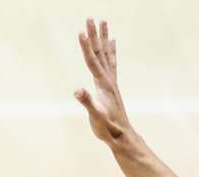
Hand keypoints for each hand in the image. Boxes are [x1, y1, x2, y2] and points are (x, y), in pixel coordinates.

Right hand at [74, 18, 130, 143]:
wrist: (122, 135)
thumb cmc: (108, 128)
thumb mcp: (95, 117)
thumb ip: (87, 103)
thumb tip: (77, 91)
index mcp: (103, 84)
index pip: (92, 61)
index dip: (86, 47)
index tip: (81, 32)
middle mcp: (108, 79)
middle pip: (99, 53)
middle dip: (94, 35)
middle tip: (90, 18)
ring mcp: (111, 81)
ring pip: (106, 54)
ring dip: (103, 38)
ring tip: (102, 22)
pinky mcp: (111, 85)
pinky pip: (111, 62)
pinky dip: (111, 50)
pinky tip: (112, 42)